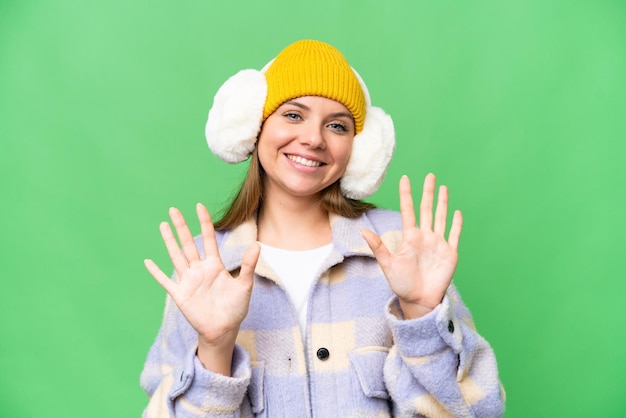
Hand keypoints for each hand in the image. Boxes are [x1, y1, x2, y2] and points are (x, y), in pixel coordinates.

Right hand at [144, 204, 259, 371]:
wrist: (224, 330)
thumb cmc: (235, 308)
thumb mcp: (244, 285)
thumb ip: (248, 265)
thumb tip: (257, 245)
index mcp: (214, 265)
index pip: (208, 239)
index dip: (204, 223)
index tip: (199, 206)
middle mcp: (200, 269)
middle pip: (188, 243)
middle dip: (181, 226)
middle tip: (173, 209)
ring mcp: (188, 281)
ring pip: (176, 256)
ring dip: (169, 241)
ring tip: (162, 225)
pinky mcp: (180, 294)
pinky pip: (166, 280)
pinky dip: (156, 272)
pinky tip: (147, 261)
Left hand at [361, 174, 462, 318]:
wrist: (418, 301)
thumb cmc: (401, 284)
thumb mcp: (388, 265)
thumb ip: (378, 247)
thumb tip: (363, 230)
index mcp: (410, 237)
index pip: (408, 211)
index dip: (407, 195)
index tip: (405, 178)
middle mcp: (424, 237)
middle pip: (427, 209)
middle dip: (428, 193)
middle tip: (429, 175)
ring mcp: (438, 244)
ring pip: (441, 218)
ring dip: (443, 203)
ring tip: (443, 187)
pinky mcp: (450, 253)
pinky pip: (454, 235)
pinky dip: (456, 224)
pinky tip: (457, 212)